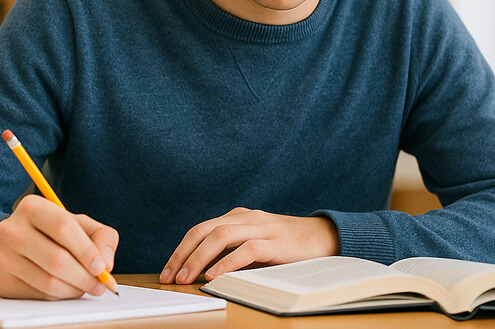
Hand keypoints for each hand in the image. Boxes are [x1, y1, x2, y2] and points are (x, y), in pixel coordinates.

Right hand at [0, 194, 118, 299]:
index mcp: (31, 207)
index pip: (62, 228)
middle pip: (56, 259)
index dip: (86, 250)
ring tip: (84, 285)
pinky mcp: (2, 282)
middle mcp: (11, 230)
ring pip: (49, 282)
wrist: (14, 244)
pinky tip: (65, 287)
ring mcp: (2, 257)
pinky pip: (39, 296)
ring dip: (74, 289)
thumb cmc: (51, 233)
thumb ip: (101, 236)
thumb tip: (106, 263)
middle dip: (85, 277)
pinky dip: (59, 296)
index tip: (102, 267)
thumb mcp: (78, 224)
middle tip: (99, 284)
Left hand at [159, 208, 338, 283]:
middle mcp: (246, 218)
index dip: (181, 250)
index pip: (200, 230)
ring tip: (186, 277)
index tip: (168, 270)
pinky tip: (215, 275)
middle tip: (170, 276)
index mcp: (237, 217)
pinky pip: (247, 250)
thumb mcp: (255, 245)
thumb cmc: (287, 246)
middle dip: (183, 254)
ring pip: (220, 236)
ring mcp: (261, 227)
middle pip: (204, 231)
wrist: (326, 237)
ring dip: (199, 258)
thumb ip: (232, 252)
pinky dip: (227, 262)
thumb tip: (202, 272)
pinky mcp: (276, 242)